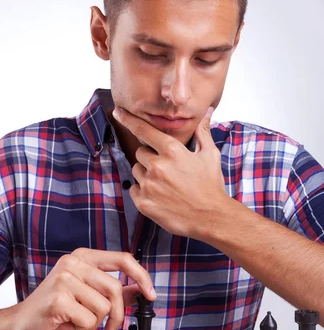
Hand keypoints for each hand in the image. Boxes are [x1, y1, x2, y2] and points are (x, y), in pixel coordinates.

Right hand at [16, 247, 155, 329]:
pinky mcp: (58, 298)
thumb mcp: (88, 297)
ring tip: (75, 320)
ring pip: (103, 307)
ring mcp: (65, 278)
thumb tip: (140, 290)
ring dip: (94, 323)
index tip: (151, 294)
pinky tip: (65, 324)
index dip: (141, 276)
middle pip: (116, 288)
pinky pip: (88, 320)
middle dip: (116, 314)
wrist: (21, 325)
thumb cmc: (56, 311)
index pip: (122, 259)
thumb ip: (113, 291)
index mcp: (83, 257)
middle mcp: (73, 262)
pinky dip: (81, 329)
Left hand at [112, 106, 227, 239]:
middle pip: (140, 153)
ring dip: (146, 175)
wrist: (211, 217)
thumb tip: (207, 112)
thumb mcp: (209, 155)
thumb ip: (202, 132)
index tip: (117, 112)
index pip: (144, 130)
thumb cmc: (211, 185)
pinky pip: (134, 189)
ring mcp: (149, 185)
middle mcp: (157, 166)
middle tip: (168, 170)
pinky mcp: (144, 203)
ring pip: (136, 171)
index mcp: (172, 151)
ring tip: (165, 184)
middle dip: (151, 158)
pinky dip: (143, 192)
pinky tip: (160, 196)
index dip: (128, 119)